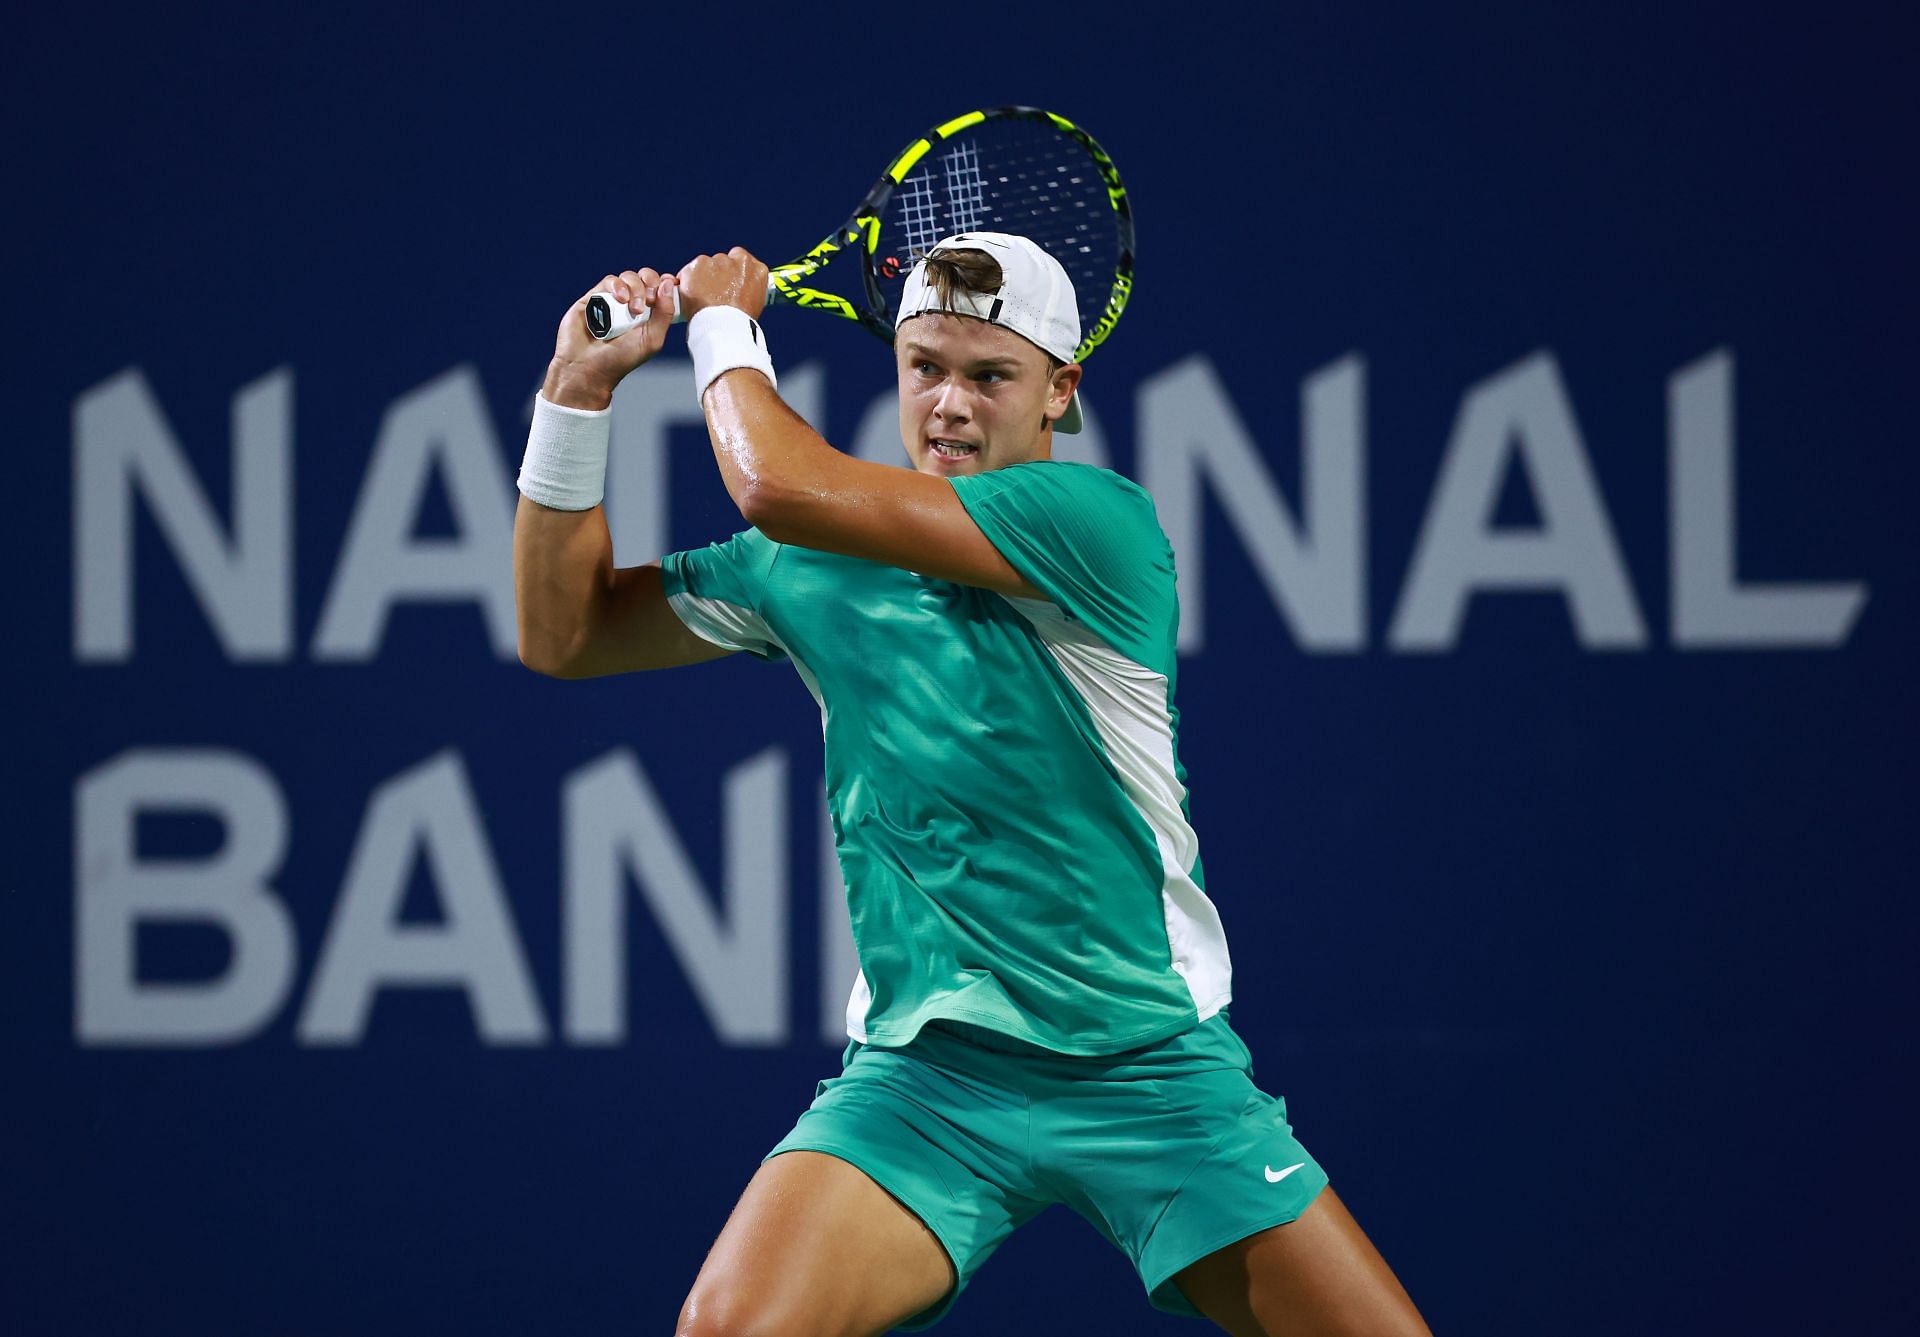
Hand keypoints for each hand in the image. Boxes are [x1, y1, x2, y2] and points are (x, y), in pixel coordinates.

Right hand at [543, 267, 679, 410]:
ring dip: (635, 287)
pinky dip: (618, 286)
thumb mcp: (652, 339)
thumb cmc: (620, 359)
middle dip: (650, 283)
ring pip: (628, 277)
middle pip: (645, 278)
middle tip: (648, 301)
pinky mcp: (594, 297)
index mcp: (648, 315)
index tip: (669, 285)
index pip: (660, 289)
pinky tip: (620, 299)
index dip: (666, 283)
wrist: (587, 367)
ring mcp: (612, 300)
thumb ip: (664, 313)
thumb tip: (669, 284)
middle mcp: (631, 305)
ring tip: (633, 308)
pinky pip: (610, 280)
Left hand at [676, 247, 769, 320]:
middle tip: (713, 294)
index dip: (732, 271)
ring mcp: (716, 262)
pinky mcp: (697, 265)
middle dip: (717, 274)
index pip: (741, 259)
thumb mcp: (755, 304)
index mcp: (756, 269)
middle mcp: (737, 260)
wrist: (723, 327)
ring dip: (702, 277)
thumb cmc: (739, 322)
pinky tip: (691, 297)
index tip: (727, 281)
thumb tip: (736, 292)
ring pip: (705, 265)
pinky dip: (688, 282)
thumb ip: (746, 289)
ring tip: (702, 299)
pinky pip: (689, 271)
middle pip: (723, 261)